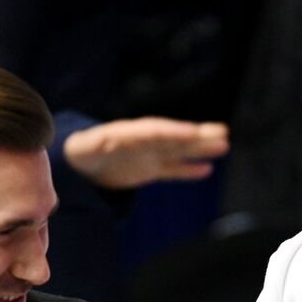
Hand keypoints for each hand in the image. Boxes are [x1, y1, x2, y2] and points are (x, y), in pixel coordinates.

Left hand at [62, 117, 228, 188]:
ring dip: (200, 148)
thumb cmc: (80, 152)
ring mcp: (149, 155)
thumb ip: (97, 143)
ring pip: (179, 150)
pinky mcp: (150, 169)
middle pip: (174, 137)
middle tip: (222, 133)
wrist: (77, 162)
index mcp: (130, 133)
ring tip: (224, 144)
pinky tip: (207, 169)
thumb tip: (106, 140)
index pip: (156, 131)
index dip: (175, 132)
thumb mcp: (85, 147)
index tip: (193, 133)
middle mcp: (144, 141)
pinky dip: (188, 170)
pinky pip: (172, 169)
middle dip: (196, 136)